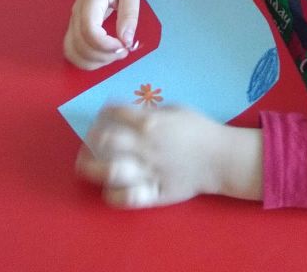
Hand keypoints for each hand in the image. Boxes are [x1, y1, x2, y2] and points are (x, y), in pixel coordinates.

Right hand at [63, 0, 141, 69]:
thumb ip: (129, 15)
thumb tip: (127, 41)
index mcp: (91, 2)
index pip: (89, 31)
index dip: (106, 45)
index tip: (124, 46)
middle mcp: (76, 14)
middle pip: (80, 46)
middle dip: (104, 56)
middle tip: (124, 50)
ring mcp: (72, 22)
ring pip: (72, 53)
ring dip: (94, 61)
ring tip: (113, 54)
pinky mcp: (73, 29)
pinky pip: (73, 51)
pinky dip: (87, 60)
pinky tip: (104, 56)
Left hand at [76, 105, 231, 206]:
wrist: (219, 158)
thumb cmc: (198, 129)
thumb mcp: (175, 110)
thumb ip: (149, 112)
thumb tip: (127, 114)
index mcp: (150, 122)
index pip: (114, 113)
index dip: (103, 112)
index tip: (103, 115)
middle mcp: (145, 146)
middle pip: (104, 141)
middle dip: (90, 139)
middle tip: (89, 142)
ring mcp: (147, 171)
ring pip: (109, 171)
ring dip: (92, 168)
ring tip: (87, 166)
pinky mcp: (153, 193)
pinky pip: (126, 198)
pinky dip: (112, 195)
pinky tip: (109, 188)